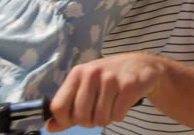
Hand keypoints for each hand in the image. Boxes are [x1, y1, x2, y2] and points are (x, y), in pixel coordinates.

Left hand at [45, 52, 163, 131]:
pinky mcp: (129, 85)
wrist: (144, 66)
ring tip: (113, 105)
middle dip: (90, 121)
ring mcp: (112, 78)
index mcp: (78, 73)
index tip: (74, 121)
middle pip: (80, 117)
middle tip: (99, 112)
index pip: (58, 107)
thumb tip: (49, 127)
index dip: (65, 121)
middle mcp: (93, 73)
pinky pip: (118, 115)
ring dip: (108, 118)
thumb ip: (68, 108)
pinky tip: (124, 103)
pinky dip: (120, 115)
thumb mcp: (87, 88)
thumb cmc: (111, 78)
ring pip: (101, 119)